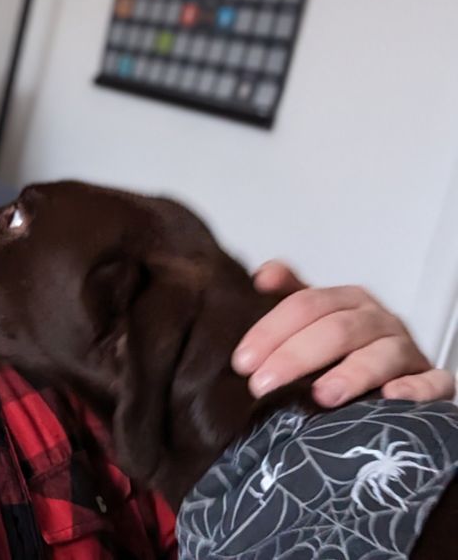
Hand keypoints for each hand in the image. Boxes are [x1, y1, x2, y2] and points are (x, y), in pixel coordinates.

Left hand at [231, 260, 455, 406]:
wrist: (395, 377)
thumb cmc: (344, 349)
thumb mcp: (314, 320)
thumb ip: (288, 296)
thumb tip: (263, 275)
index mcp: (345, 301)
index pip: (304, 305)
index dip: (270, 331)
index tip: (243, 361)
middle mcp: (376, 320)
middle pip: (336, 329)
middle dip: (296, 356)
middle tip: (263, 383)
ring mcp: (406, 349)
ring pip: (382, 354)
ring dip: (351, 374)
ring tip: (321, 395)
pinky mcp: (431, 380)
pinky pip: (432, 382)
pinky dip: (414, 389)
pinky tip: (391, 398)